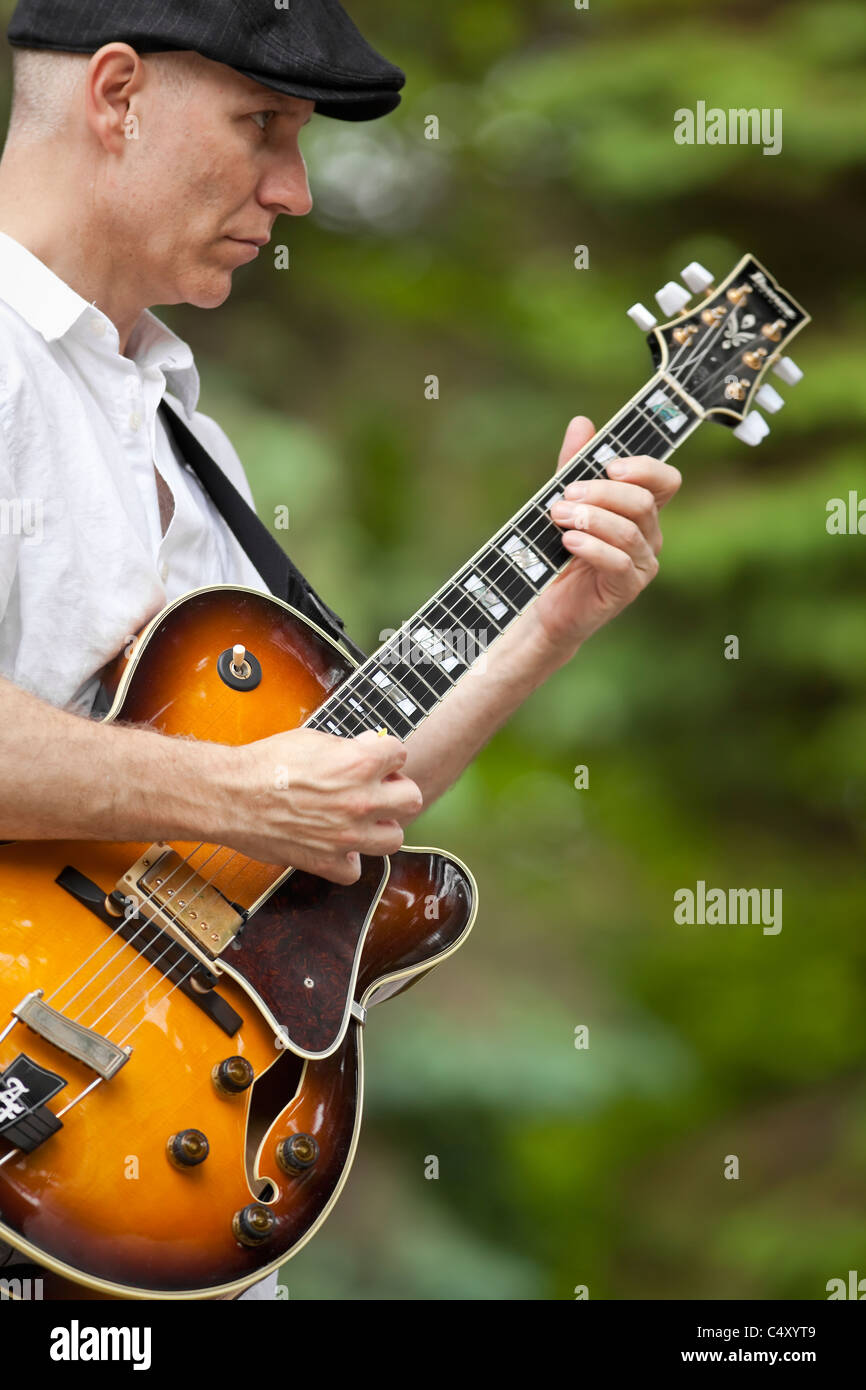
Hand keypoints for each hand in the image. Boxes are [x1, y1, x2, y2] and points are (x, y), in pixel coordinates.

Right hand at [223, 728, 423, 882]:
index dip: (385, 754)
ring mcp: (347, 835)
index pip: (400, 754)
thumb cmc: (264, 764)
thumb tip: (366, 747)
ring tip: (362, 820)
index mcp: (360, 764)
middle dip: (395, 791)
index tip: (375, 759)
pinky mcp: (327, 861)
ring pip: (395, 838)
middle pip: (411, 799)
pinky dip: (347, 860)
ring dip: (381, 828)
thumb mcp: (312, 739)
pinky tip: (335, 846)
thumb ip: (347, 748)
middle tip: (377, 789)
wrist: (229, 795)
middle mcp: (361, 801)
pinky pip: (355, 870)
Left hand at [530, 415, 681, 659]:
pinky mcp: (627, 588)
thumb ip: (575, 466)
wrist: (546, 604)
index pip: (665, 481)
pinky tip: (569, 542)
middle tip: (566, 494)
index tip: (609, 466)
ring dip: (591, 518)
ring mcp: (642, 563)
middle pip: (642, 502)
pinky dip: (592, 547)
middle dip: (603, 493)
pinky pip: (619, 561)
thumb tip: (582, 423)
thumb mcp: (565, 502)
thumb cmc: (558, 551)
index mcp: (641, 510)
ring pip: (630, 530)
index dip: (645, 468)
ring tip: (559, 516)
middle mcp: (649, 535)